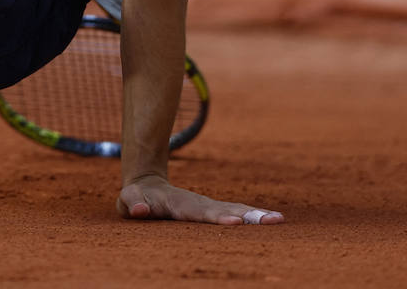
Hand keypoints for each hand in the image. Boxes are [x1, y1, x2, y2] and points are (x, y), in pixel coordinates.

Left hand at [117, 173, 284, 224]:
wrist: (148, 184)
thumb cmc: (137, 198)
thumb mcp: (128, 200)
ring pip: (236, 210)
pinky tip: (275, 220)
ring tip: (278, 220)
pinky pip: (238, 213)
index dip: (217, 217)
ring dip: (257, 216)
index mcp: (180, 204)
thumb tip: (141, 210)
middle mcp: (199, 204)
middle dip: (247, 217)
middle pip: (225, 210)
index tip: (236, 222)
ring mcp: (209, 207)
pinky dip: (256, 217)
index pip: (200, 213)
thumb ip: (133, 203)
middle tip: (269, 221)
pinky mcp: (216, 212)